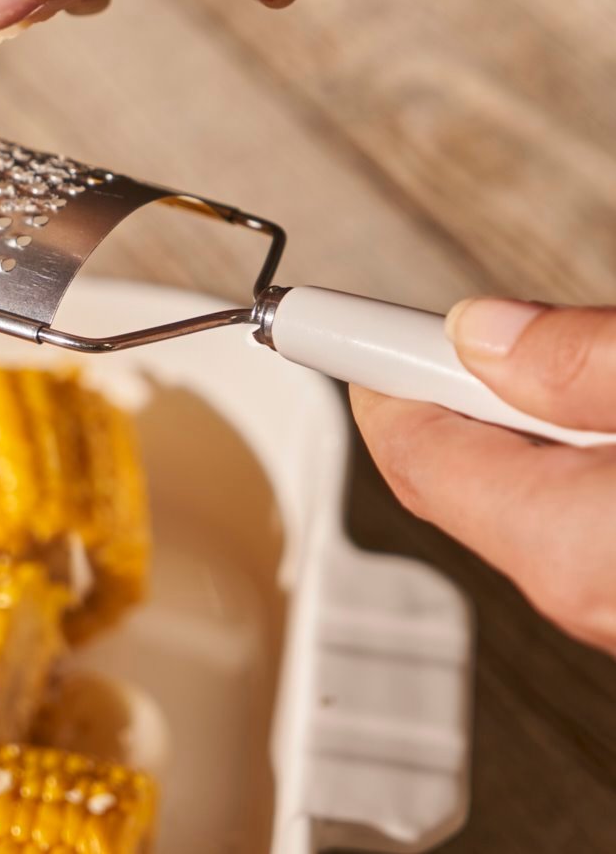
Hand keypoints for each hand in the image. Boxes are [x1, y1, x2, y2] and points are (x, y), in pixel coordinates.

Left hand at [352, 300, 615, 654]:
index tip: (328, 323)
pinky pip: (571, 522)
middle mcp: (585, 595)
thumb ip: (576, 363)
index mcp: (569, 544)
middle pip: (455, 473)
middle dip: (441, 385)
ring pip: (517, 496)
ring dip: (510, 420)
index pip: (410, 450)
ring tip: (541, 359)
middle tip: (429, 325)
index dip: (369, 369)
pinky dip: (560, 462)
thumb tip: (481, 335)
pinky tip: (592, 420)